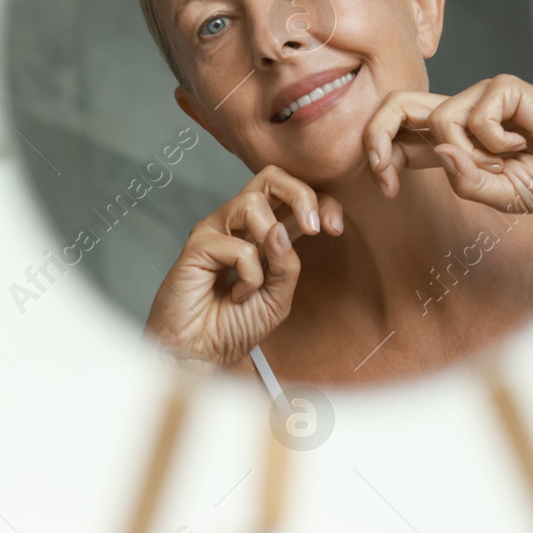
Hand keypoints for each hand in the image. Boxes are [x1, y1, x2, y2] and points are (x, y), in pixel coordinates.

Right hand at [145, 165, 343, 367]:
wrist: (201, 355)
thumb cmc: (233, 327)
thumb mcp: (278, 298)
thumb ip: (287, 264)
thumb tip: (281, 228)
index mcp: (263, 233)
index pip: (293, 196)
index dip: (321, 202)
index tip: (335, 228)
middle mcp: (238, 225)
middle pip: (269, 176)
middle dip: (301, 194)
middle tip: (314, 229)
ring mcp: (216, 231)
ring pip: (252, 202)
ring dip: (268, 242)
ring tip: (257, 280)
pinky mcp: (197, 245)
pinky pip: (239, 246)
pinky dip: (249, 277)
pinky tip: (234, 295)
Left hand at [363, 75, 532, 212]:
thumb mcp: (496, 196)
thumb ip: (463, 180)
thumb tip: (439, 150)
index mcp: (452, 143)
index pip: (398, 137)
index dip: (378, 156)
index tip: (385, 189)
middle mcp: (460, 115)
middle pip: (396, 105)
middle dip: (376, 135)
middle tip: (382, 171)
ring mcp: (479, 97)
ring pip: (439, 122)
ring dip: (471, 156)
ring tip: (506, 163)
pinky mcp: (501, 87)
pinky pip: (475, 118)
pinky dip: (497, 142)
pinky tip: (524, 142)